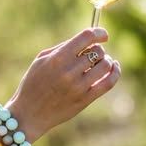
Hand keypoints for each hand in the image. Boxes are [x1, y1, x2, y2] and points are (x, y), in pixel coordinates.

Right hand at [6, 27, 118, 141]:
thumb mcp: (41, 60)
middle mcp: (69, 71)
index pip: (86, 37)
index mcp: (57, 58)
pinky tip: (115, 67)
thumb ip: (62, 48)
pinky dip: (115, 73)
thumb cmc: (33, 83)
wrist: (29, 113)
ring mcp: (78, 87)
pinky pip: (108, 83)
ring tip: (102, 61)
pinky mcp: (85, 100)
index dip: (99, 33)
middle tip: (93, 53)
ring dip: (106, 60)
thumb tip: (86, 40)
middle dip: (98, 49)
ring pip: (105, 65)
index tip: (103, 35)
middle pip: (97, 51)